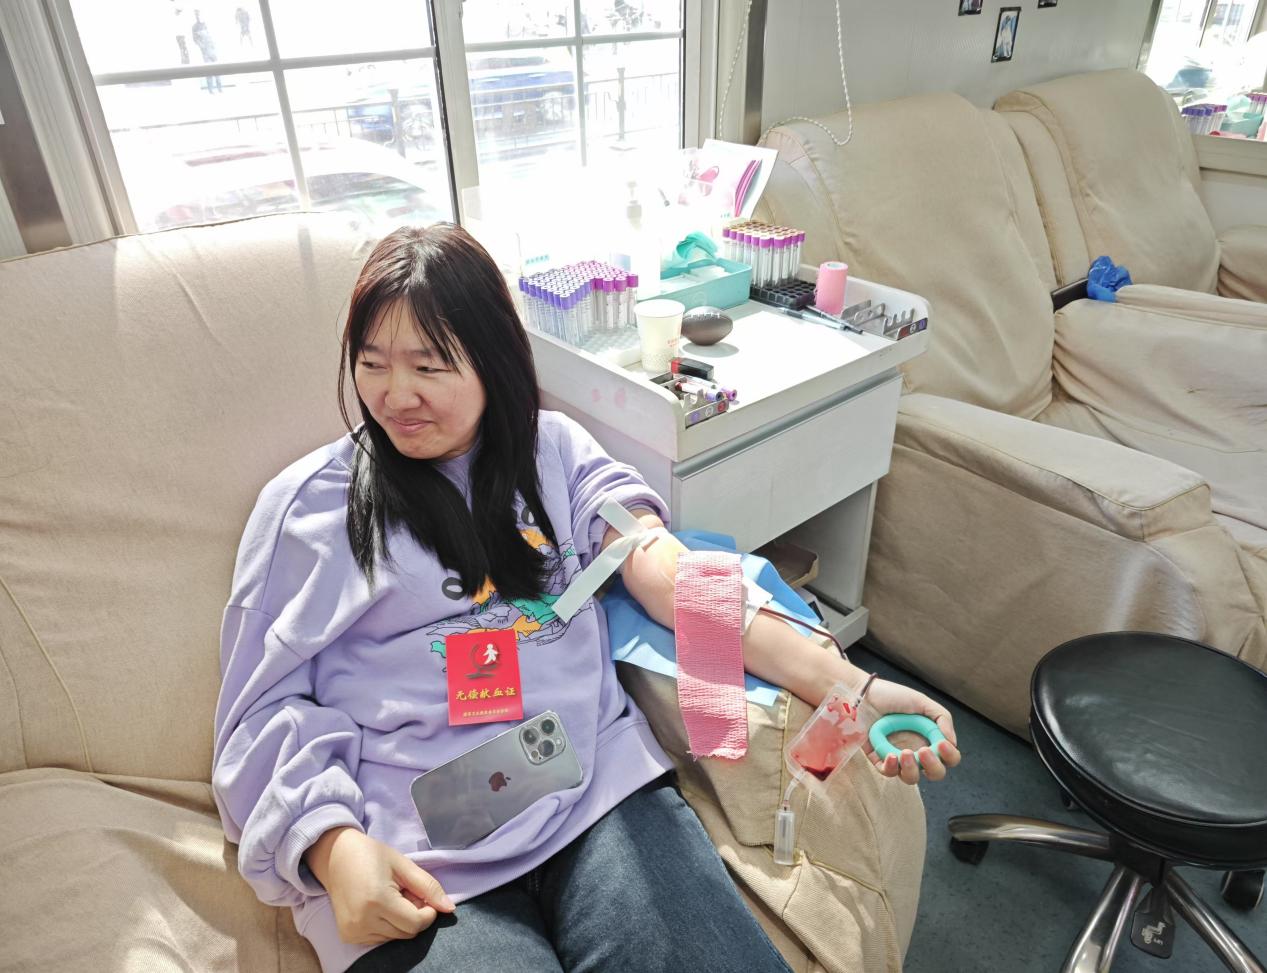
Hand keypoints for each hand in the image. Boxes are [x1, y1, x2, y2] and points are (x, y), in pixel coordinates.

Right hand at [306, 827, 454, 946]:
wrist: (334, 856)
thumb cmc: (371, 855)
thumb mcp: (403, 865)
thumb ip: (428, 887)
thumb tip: (450, 909)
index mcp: (377, 900)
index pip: (416, 923)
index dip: (428, 912)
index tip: (423, 895)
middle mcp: (362, 921)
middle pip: (407, 933)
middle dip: (415, 915)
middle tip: (406, 892)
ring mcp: (353, 932)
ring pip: (395, 938)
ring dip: (401, 921)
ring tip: (392, 897)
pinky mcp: (348, 936)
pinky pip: (381, 939)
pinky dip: (387, 926)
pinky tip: (380, 906)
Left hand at [861, 678, 960, 784]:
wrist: (863, 694)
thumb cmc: (892, 696)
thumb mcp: (922, 702)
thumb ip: (942, 718)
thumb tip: (952, 742)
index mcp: (930, 738)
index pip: (948, 757)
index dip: (950, 756)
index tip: (942, 745)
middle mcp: (917, 751)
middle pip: (935, 773)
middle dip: (933, 767)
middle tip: (924, 752)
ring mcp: (898, 758)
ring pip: (912, 778)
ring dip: (912, 769)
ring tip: (905, 753)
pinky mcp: (879, 760)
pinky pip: (889, 773)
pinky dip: (892, 768)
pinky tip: (891, 756)